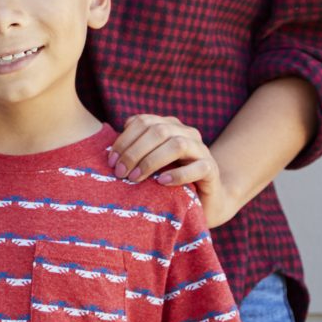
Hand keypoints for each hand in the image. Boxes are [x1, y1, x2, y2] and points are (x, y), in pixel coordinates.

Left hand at [108, 113, 230, 226]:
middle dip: (135, 151)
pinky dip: (177, 174)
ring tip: (135, 178)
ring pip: (178, 145)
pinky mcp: (211, 169)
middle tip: (120, 172)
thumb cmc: (169, 180)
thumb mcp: (149, 163)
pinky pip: (198, 167)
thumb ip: (134, 151)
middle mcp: (187, 133)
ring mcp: (202, 150)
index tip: (111, 161)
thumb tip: (109, 152)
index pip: (143, 122)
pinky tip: (161, 182)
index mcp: (169, 125)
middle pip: (158, 131)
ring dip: (152, 161)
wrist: (207, 200)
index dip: (124, 139)